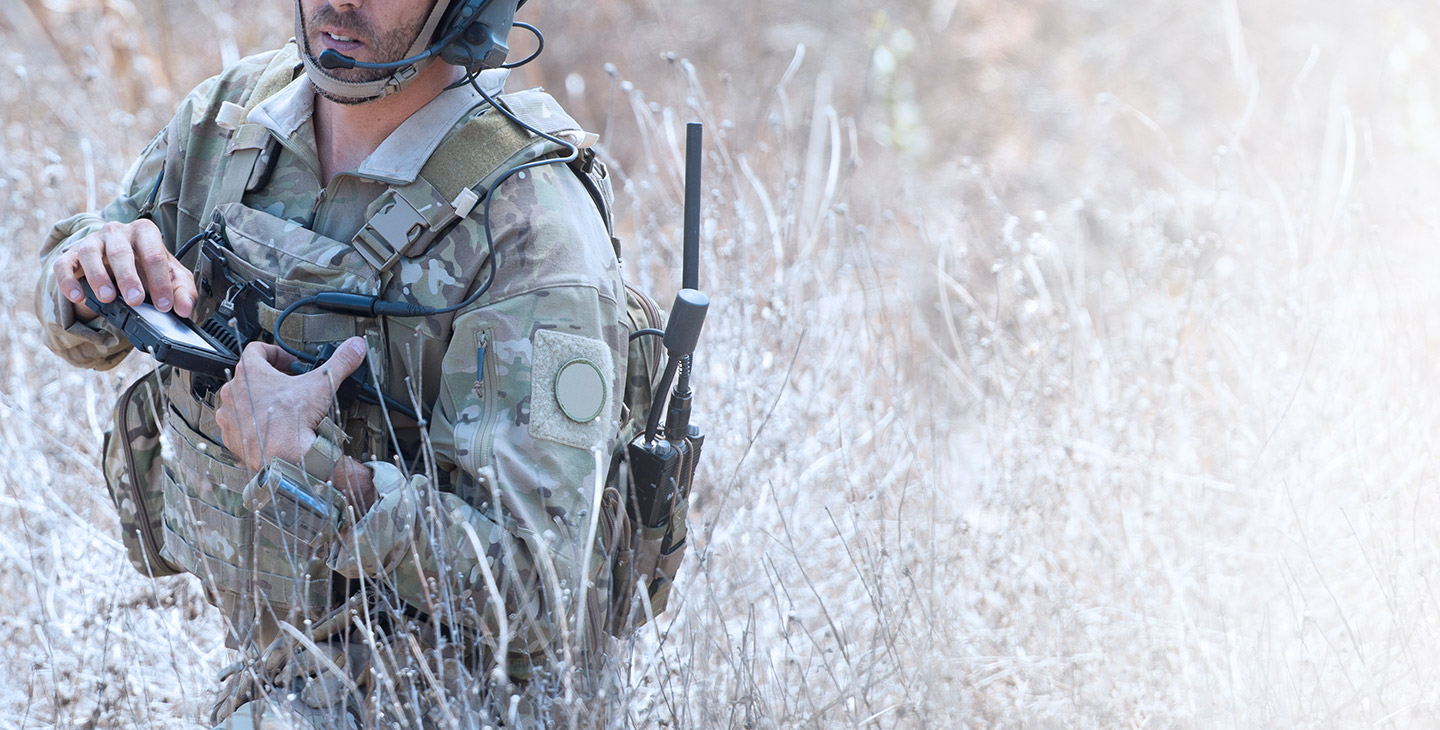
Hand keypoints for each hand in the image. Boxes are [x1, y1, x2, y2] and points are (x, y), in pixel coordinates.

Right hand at [51, 219, 196, 319]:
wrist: (120, 263)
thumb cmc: (147, 268)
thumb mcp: (172, 278)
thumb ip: (183, 291)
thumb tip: (185, 309)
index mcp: (145, 233)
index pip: (154, 255)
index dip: (160, 281)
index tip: (164, 306)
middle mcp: (117, 232)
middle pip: (121, 252)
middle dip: (128, 278)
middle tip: (135, 301)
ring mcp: (92, 241)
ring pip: (90, 254)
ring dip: (98, 277)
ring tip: (108, 298)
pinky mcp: (72, 255)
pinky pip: (64, 265)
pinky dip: (68, 281)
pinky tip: (78, 296)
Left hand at [215, 338, 373, 508]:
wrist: (282, 458)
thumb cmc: (292, 421)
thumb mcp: (321, 384)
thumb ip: (339, 362)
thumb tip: (355, 346)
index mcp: (249, 373)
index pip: (257, 349)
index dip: (277, 353)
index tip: (290, 362)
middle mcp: (234, 392)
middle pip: (250, 376)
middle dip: (271, 380)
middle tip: (290, 387)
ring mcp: (229, 415)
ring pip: (242, 400)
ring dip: (259, 402)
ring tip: (281, 409)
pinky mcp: (230, 436)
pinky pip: (237, 424)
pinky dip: (253, 424)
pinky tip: (271, 428)